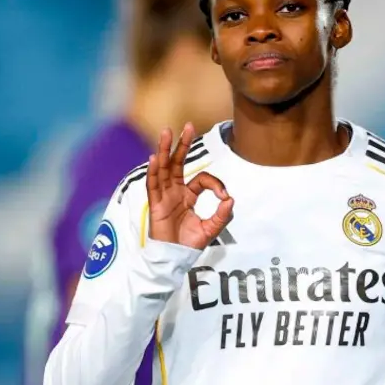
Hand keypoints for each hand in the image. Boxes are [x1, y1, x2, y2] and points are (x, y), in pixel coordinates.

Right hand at [146, 123, 233, 249]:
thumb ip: (222, 215)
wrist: (174, 258)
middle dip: (182, 145)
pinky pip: (153, 185)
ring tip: (166, 132)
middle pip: (177, 163)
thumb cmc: (189, 244)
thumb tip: (230, 199)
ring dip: (164, 150)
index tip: (224, 197)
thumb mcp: (211, 229)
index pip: (201, 179)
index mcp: (188, 196)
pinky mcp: (156, 204)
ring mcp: (164, 196)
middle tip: (188, 126)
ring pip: (163, 168)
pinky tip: (154, 158)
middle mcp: (175, 192)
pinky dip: (153, 171)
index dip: (215, 185)